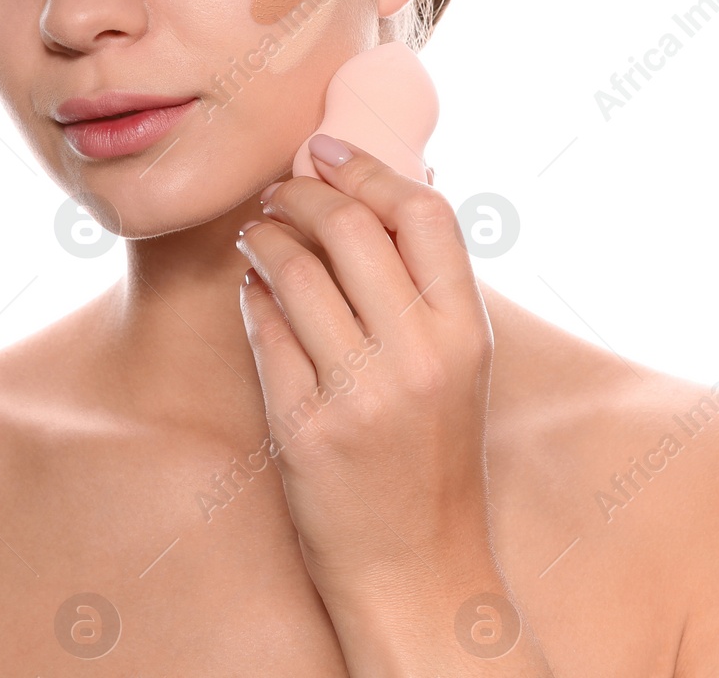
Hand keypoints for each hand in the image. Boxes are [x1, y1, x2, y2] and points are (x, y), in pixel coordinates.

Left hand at [237, 135, 534, 673]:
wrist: (416, 568)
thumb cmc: (434, 456)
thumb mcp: (460, 365)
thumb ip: (428, 287)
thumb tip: (376, 191)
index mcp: (466, 333)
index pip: (422, 212)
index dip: (366, 167)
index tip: (323, 150)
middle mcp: (418, 356)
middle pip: (349, 226)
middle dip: (297, 194)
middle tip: (276, 192)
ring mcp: (359, 393)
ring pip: (294, 271)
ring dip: (264, 238)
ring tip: (257, 235)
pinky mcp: (304, 428)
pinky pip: (264, 329)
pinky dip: (251, 295)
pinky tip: (253, 289)